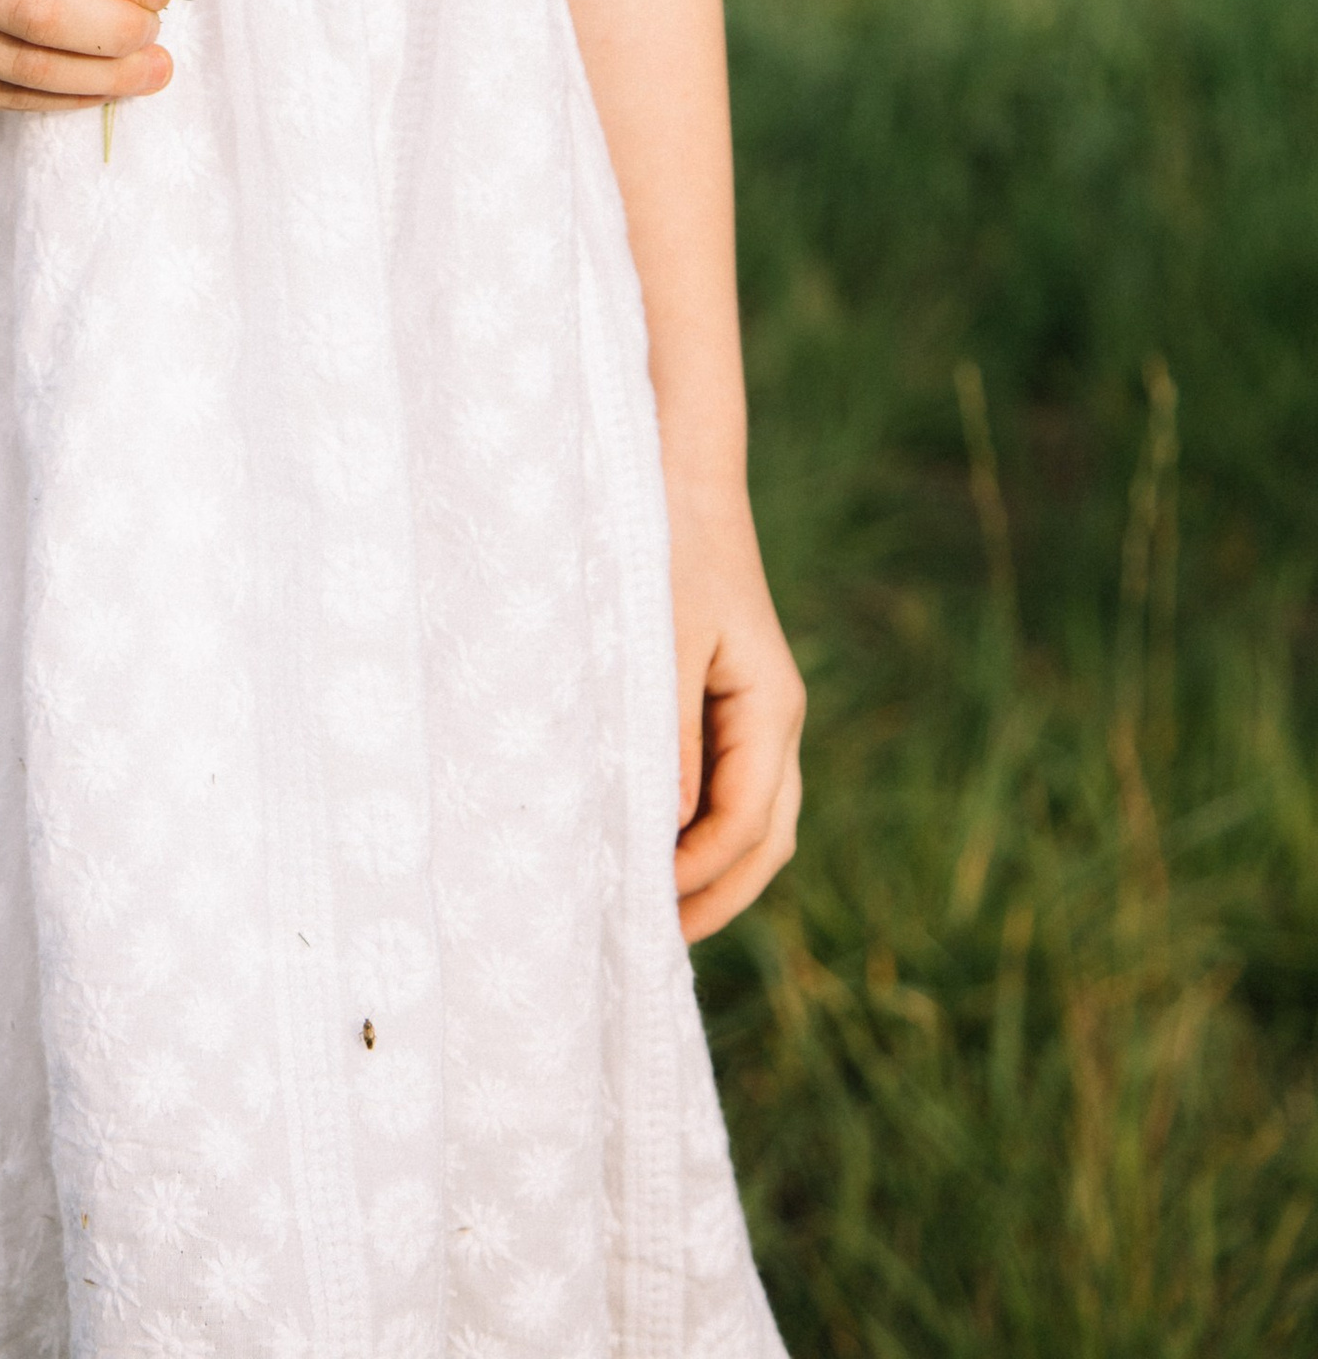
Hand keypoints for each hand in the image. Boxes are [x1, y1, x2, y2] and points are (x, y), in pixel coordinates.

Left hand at [669, 485, 804, 940]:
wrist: (678, 469)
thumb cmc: (666, 548)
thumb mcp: (661, 644)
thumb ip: (668, 739)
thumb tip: (666, 831)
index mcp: (771, 710)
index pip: (743, 824)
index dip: (693, 876)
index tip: (636, 908)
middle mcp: (776, 719)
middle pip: (764, 840)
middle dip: (715, 895)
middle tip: (651, 942)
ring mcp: (758, 710)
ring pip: (755, 819)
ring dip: (712, 869)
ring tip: (653, 912)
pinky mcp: (729, 696)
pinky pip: (730, 784)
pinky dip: (702, 827)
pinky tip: (654, 841)